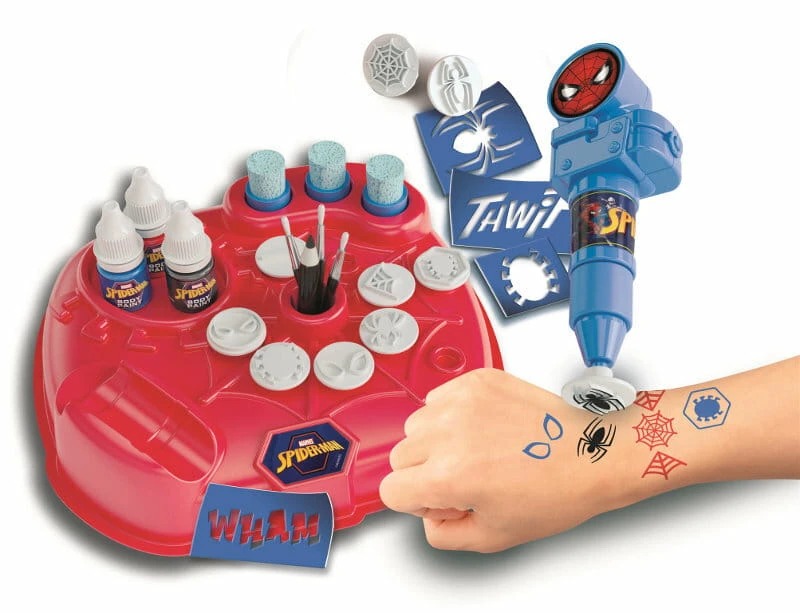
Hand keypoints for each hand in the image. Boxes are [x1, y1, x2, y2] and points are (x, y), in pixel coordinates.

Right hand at [379, 368, 619, 552]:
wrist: (593, 452)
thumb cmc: (557, 490)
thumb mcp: (494, 536)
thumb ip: (444, 534)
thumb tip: (428, 514)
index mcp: (450, 476)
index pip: (391, 489)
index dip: (414, 501)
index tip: (437, 499)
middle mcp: (450, 433)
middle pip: (400, 455)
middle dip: (423, 471)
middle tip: (462, 477)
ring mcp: (463, 401)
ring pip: (417, 424)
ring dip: (434, 439)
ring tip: (475, 449)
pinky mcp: (477, 380)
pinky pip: (439, 396)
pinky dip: (450, 412)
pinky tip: (482, 427)